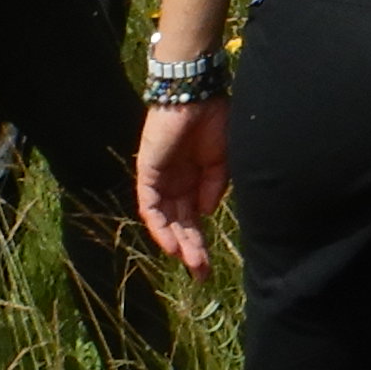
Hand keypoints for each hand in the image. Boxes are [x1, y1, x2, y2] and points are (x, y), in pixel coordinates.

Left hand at [135, 96, 229, 270]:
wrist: (195, 94)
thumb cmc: (214, 120)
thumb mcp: (222, 160)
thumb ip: (213, 186)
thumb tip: (205, 213)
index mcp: (193, 179)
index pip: (193, 218)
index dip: (200, 242)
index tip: (208, 266)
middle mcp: (175, 183)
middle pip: (180, 224)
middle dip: (191, 250)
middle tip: (201, 275)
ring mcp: (160, 179)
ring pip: (166, 219)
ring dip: (177, 242)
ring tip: (191, 264)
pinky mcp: (148, 172)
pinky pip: (150, 205)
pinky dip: (160, 225)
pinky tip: (171, 244)